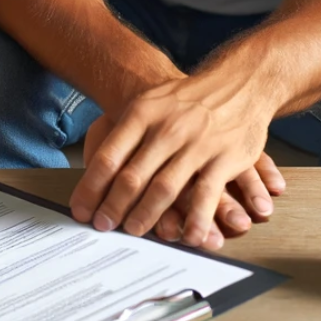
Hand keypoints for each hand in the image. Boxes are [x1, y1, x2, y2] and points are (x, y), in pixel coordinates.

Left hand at [70, 70, 277, 246]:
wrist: (240, 83)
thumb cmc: (186, 100)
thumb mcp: (151, 102)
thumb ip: (126, 133)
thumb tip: (95, 170)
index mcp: (143, 113)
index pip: (109, 156)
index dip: (91, 188)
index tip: (81, 209)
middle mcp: (167, 128)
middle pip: (132, 176)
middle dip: (112, 207)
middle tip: (102, 226)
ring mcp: (197, 143)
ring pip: (164, 188)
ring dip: (145, 216)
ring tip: (132, 231)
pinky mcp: (225, 158)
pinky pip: (206, 195)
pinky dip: (195, 220)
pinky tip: (186, 237)